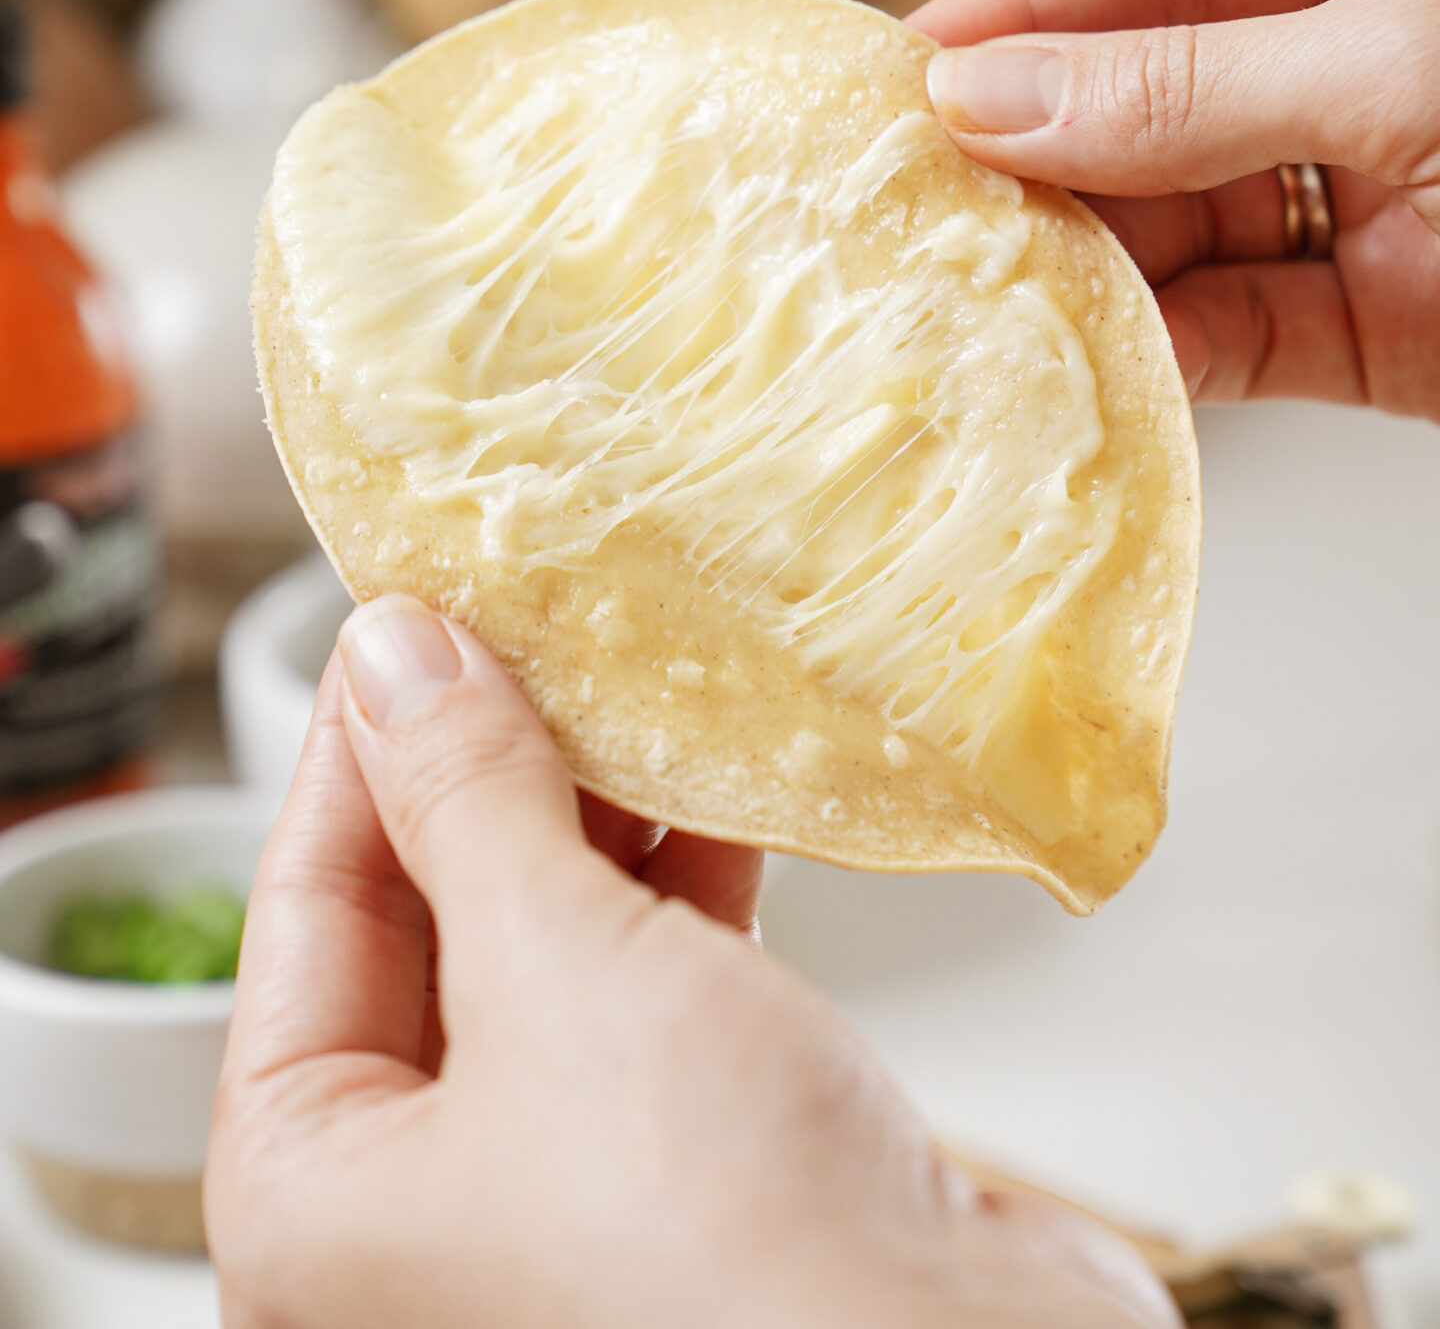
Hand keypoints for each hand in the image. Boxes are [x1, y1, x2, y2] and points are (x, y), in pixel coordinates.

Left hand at [205, 594, 1176, 1328]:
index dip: (360, 743)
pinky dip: (681, 886)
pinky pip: (650, 985)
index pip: (305, 907)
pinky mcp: (690, 1163)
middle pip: (425, 922)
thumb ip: (467, 801)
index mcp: (315, 1191)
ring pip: (548, 946)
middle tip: (522, 623)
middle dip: (481, 769)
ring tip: (621, 678)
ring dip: (592, 815)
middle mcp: (422, 1202)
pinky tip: (713, 790)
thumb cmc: (716, 1249)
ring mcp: (562, 1185)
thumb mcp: (555, 969)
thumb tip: (393, 659)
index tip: (410, 616)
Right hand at [912, 0, 1439, 421]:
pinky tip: (1083, 359)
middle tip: (913, 199)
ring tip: (973, 290)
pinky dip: (1160, 354)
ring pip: (1181, 226)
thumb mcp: (1414, 64)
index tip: (905, 68)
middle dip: (1036, 152)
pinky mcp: (1391, 324)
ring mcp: (1377, 192)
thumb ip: (1200, 85)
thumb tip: (995, 94)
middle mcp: (1366, 54)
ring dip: (1082, 265)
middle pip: (1150, 94)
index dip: (1028, 8)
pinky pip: (1242, 333)